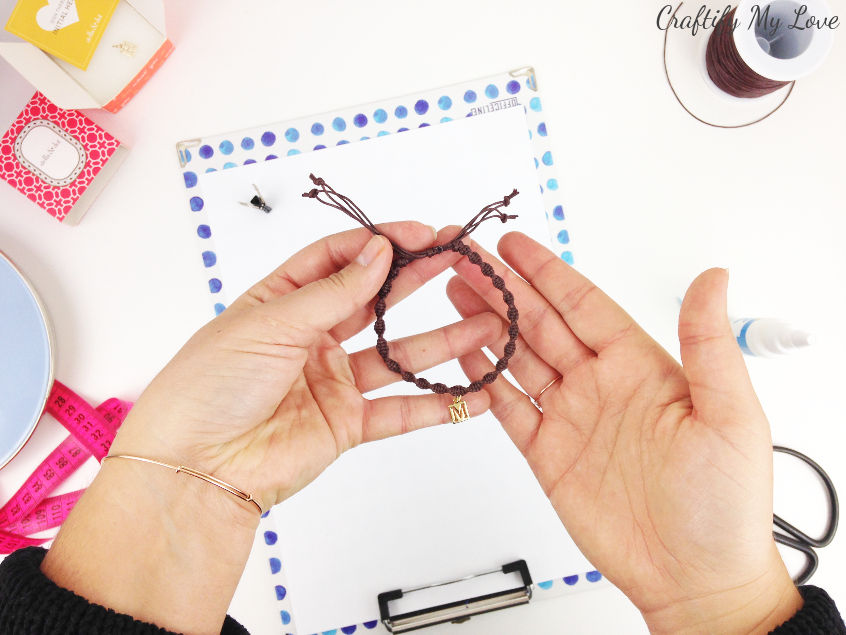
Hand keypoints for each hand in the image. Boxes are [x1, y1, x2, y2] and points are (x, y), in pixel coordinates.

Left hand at [43, 224, 499, 633]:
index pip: (338, 259)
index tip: (422, 234)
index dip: (380, 243)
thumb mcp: (271, 324)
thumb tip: (380, 250)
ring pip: (398, 354)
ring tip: (488, 323)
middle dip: (419, 279)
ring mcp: (332, 381)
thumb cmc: (211, 385)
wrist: (195, 469)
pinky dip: (438, 405)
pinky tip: (474, 393)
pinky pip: (400, 410)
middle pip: (375, 300)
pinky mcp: (347, 424)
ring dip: (443, 341)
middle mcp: (311, 337)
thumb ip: (333, 292)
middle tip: (462, 260)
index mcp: (282, 302)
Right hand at [447, 231, 800, 633]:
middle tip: (465, 261)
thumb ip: (707, 345)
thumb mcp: (731, 416)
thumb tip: (713, 278)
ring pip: (518, 359)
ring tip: (454, 295)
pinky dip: (482, 381)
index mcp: (640, 366)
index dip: (546, 272)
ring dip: (486, 326)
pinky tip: (463, 354)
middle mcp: (600, 384)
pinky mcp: (548, 454)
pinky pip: (509, 409)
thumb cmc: (724, 501)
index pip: (583, 305)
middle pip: (540, 324)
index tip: (514, 245)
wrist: (693, 575)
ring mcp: (571, 417)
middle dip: (502, 289)